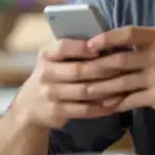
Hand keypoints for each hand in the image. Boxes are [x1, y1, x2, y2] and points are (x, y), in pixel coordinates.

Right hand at [10, 38, 128, 128]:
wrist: (28, 107)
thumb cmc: (50, 77)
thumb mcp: (52, 60)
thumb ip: (72, 52)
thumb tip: (106, 42)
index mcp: (46, 55)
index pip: (63, 47)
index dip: (82, 47)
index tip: (100, 47)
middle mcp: (45, 73)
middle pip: (79, 70)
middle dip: (104, 68)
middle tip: (124, 66)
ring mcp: (50, 94)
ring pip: (85, 91)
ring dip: (107, 88)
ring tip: (125, 84)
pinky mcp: (56, 112)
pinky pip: (85, 109)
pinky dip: (102, 107)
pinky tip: (116, 103)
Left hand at [64, 26, 154, 117]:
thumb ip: (140, 46)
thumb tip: (104, 46)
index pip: (128, 33)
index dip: (106, 38)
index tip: (88, 45)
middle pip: (120, 60)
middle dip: (97, 67)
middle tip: (78, 72)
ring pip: (122, 82)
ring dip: (102, 88)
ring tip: (85, 91)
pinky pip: (131, 99)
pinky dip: (116, 102)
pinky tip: (104, 105)